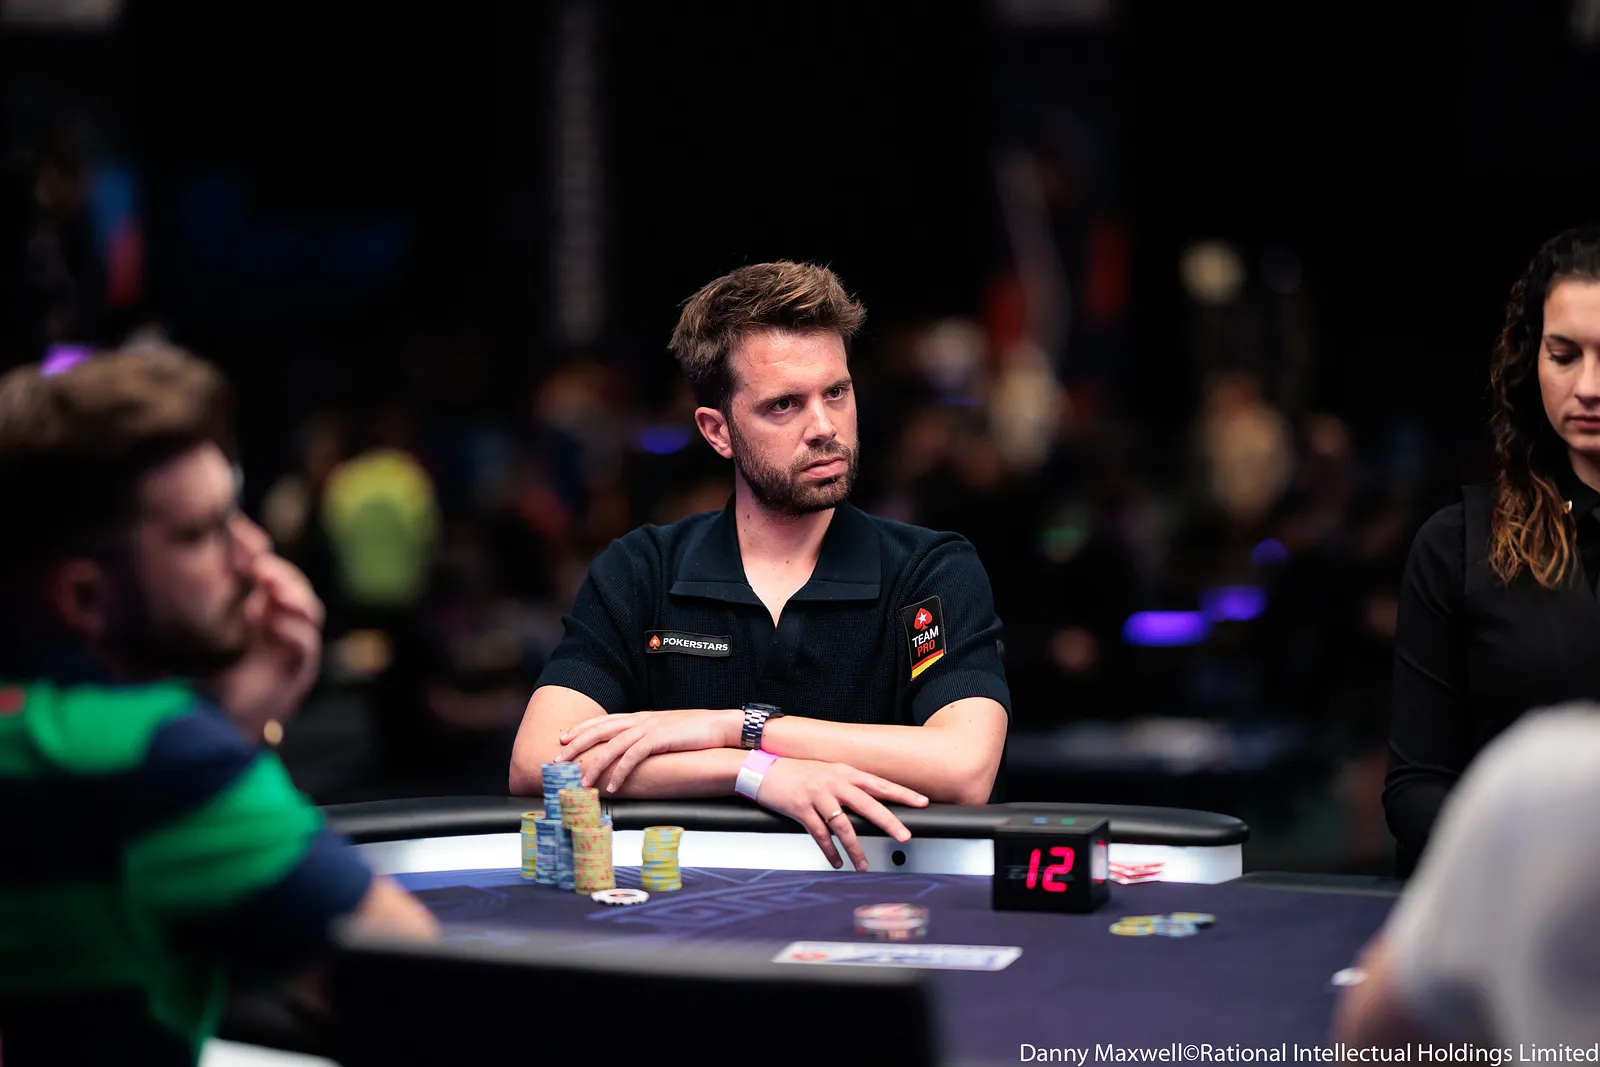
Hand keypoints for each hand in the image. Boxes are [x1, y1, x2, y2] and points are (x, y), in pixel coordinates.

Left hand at [210, 555, 324, 740]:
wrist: (211, 723)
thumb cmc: (198, 678)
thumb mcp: (199, 631)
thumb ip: (206, 604)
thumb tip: (199, 567)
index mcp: (257, 612)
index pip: (276, 576)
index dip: (268, 562)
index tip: (250, 552)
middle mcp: (278, 625)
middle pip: (296, 588)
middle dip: (283, 575)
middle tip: (262, 569)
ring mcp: (291, 647)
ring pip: (309, 611)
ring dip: (294, 596)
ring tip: (273, 589)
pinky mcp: (298, 671)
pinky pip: (306, 643)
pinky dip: (294, 630)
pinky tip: (274, 624)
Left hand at [557, 708, 739, 791]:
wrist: (722, 726)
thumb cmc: (697, 732)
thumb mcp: (668, 731)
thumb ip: (650, 737)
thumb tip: (637, 749)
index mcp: (641, 717)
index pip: (605, 722)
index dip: (582, 730)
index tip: (564, 740)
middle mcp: (641, 720)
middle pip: (600, 731)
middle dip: (576, 747)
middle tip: (556, 761)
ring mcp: (649, 728)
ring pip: (611, 746)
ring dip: (594, 765)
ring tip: (580, 783)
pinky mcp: (659, 739)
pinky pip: (633, 757)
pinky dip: (619, 773)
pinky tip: (612, 787)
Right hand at [753, 758, 927, 871]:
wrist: (763, 769)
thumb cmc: (797, 772)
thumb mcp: (827, 772)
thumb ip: (848, 785)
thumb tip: (870, 801)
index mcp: (844, 772)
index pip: (879, 784)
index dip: (902, 794)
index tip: (922, 802)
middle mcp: (834, 782)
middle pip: (868, 805)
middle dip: (889, 822)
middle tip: (905, 837)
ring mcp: (818, 795)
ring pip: (844, 826)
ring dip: (855, 849)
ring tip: (864, 866)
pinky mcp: (801, 809)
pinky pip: (820, 835)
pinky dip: (830, 851)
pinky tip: (837, 862)